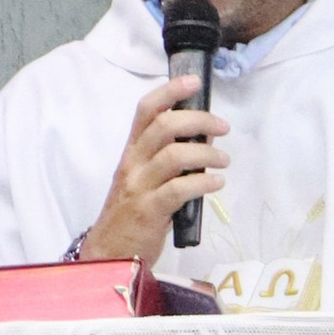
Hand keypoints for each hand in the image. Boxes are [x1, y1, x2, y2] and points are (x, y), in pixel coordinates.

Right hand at [81, 77, 228, 265]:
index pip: (145, 110)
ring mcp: (139, 186)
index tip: (194, 82)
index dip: (170, 91)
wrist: (109, 252)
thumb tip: (203, 137)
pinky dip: (203, 183)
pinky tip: (216, 184)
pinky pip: (179, 189)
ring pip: (174, 155)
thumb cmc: (131, 213)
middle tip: (222, 128)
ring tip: (224, 161)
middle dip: (198, 120)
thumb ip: (168, 157)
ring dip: (207, 154)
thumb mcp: (143, 178)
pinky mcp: (149, 211)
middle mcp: (132, 163)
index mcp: (131, 151)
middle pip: (164, 126)